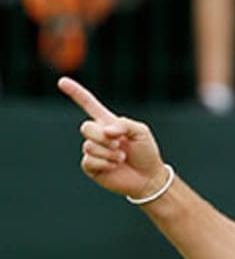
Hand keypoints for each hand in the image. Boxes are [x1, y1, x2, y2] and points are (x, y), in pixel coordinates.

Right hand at [58, 77, 167, 198]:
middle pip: (86, 127)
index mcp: (108, 122)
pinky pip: (89, 160)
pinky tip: (115, 166)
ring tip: (122, 157)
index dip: (76, 93)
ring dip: (109, 152)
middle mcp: (98, 135)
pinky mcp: (91, 166)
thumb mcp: (141, 132)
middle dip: (103, 137)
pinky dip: (106, 162)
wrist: (148, 176)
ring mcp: (93, 150)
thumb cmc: (146, 152)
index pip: (89, 105)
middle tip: (119, 144)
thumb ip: (124, 124)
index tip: (62, 82)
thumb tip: (106, 130)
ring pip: (89, 146)